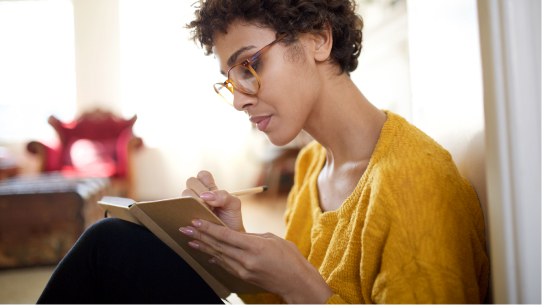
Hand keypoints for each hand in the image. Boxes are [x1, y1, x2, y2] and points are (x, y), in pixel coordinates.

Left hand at [179, 219, 333, 303]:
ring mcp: (244, 270)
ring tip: (190, 239)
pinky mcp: (244, 277)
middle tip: (184, 228)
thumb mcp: (272, 239)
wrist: (296, 282)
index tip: (196, 220)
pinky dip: (215, 257)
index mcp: (254, 246)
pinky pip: (226, 265)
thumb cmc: (289, 257)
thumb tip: (237, 235)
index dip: (208, 227)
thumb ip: (252, 236)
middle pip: (217, 245)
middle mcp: (246, 259)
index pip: (225, 235)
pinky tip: (206, 253)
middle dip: (200, 235)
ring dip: (203, 246)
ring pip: (219, 255)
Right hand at [182, 170, 244, 231]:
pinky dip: (187, 211)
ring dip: (195, 203)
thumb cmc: (231, 219)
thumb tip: (205, 195)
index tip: (211, 192)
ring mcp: (191, 204)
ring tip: (205, 214)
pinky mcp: (184, 214)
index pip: (202, 175)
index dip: (204, 181)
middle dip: (200, 192)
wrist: (228, 239)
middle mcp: (198, 194)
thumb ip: (223, 196)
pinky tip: (196, 219)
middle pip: (191, 182)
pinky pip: (179, 208)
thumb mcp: (233, 205)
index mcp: (210, 188)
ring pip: (184, 194)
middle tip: (209, 206)